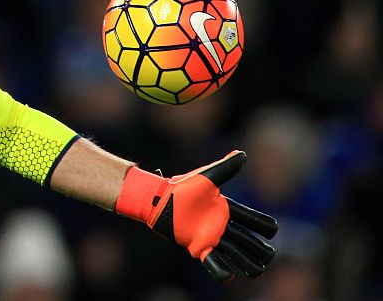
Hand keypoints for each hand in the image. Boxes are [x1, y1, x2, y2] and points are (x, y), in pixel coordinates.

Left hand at [115, 151, 277, 280]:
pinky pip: (214, 263)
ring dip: (248, 263)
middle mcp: (222, 226)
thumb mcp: (207, 176)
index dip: (264, 226)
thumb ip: (225, 167)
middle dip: (261, 250)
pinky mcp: (198, 247)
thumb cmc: (182, 187)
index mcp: (227, 209)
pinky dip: (221, 270)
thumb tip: (243, 155)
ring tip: (257, 270)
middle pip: (249, 242)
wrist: (159, 199)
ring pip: (236, 255)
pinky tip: (229, 275)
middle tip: (267, 254)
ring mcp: (211, 237)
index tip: (271, 230)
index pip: (253, 220)